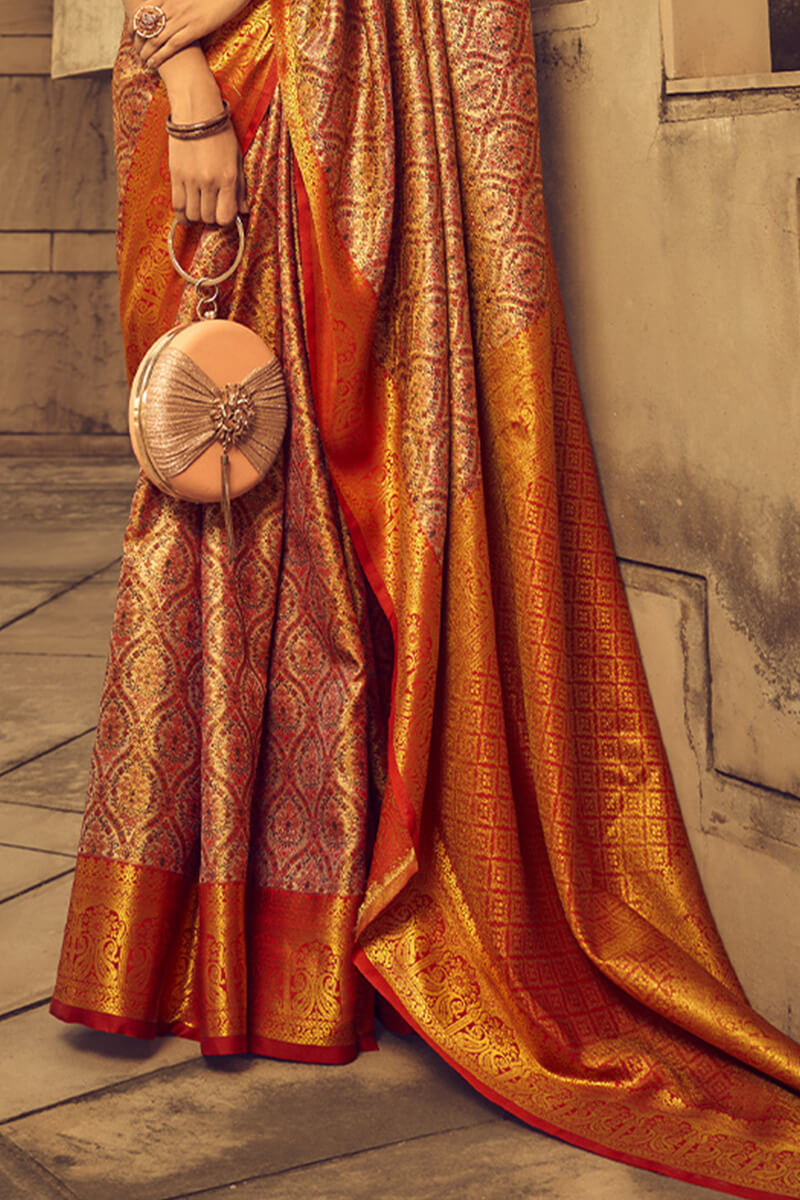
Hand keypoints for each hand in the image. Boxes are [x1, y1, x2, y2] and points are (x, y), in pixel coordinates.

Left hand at [131, 0, 248, 70]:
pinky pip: (171, 46)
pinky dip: (159, 56)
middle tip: (136, 51)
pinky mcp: (194, 30)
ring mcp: (182, 18)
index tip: (132, 34)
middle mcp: (172, 7)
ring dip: (146, 51)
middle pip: (147, 26)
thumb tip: (172, 9)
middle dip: (139, 41)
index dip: (136, 23)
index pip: (145, 11)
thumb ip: (177, 2)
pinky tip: (152, 63)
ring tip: (142, 60)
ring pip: (156, 38)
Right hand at [170, 123, 247, 225]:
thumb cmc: (220, 133)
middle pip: (209, 218)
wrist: (196, 111)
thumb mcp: (237, 159)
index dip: (226, 221)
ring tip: (200, 210)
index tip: (225, 215)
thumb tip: (244, 211)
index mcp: (228, 178)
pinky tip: (186, 215)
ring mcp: (191, 179)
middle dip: (212, 219)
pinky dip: (182, 215)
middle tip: (212, 211)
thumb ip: (240, 187)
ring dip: (197, 217)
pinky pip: (177, 205)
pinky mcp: (176, 175)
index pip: (226, 216)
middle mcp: (209, 181)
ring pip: (193, 214)